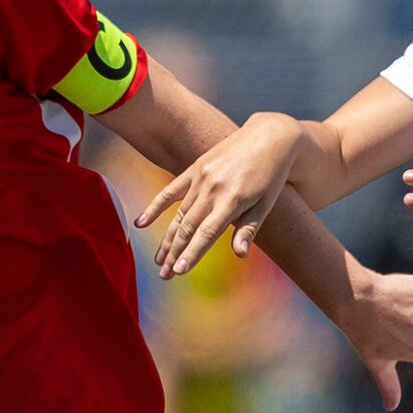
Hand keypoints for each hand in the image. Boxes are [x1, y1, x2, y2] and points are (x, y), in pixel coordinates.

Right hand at [135, 115, 300, 278]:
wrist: (269, 137)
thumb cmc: (271, 176)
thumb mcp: (265, 204)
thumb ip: (248, 230)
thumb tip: (240, 255)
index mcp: (232, 199)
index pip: (207, 233)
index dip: (192, 253)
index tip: (179, 271)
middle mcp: (212, 188)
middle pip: (188, 227)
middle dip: (175, 253)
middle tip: (164, 275)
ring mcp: (201, 177)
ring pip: (178, 214)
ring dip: (168, 239)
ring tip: (158, 260)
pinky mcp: (195, 168)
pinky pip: (170, 191)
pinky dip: (155, 207)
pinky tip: (141, 223)